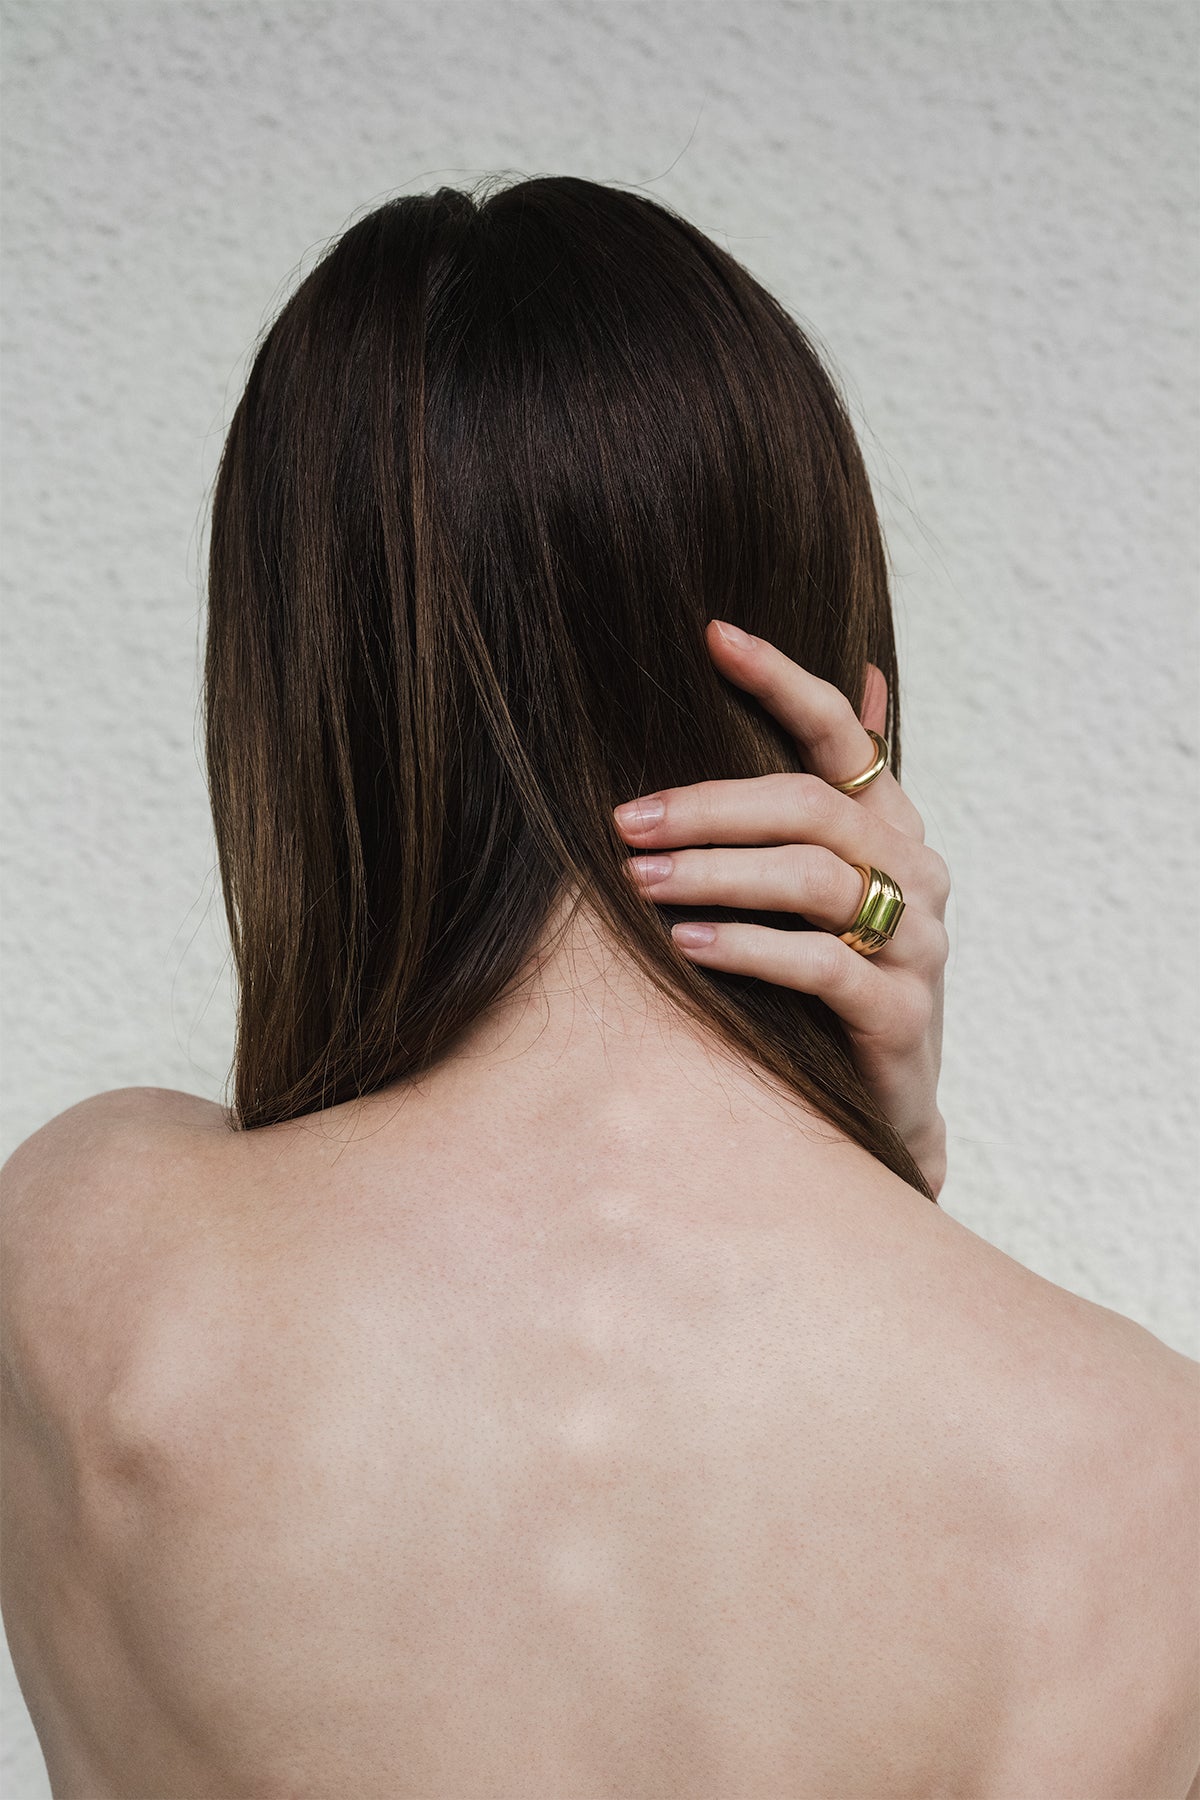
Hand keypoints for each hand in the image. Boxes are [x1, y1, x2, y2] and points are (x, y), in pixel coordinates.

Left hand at [612, 620, 949, 1196]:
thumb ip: (831, 793)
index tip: (714, 636)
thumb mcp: (833, 884)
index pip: (843, 735)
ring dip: (717, 873)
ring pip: (815, 882)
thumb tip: (864, 675)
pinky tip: (687, 946)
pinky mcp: (902, 1015)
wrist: (885, 1109)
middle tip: (626, 820)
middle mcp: (916, 872)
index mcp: (892, 827)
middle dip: (710, 807)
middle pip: (811, 809)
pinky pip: (823, 966)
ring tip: (641, 880)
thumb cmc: (836, 981)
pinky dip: (750, 950)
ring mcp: (918, 944)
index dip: (784, 681)